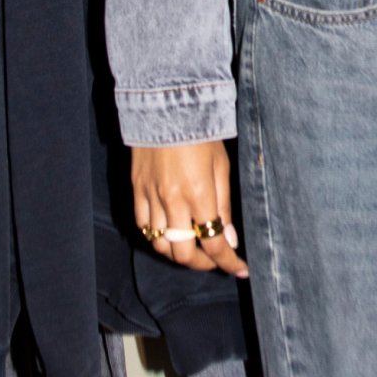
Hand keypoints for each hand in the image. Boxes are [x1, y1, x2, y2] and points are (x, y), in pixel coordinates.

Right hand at [132, 140, 248, 279]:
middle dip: (202, 264)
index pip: (214, 244)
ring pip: (160, 244)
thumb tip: (229, 239)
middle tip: (214, 259)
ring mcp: (151, 196)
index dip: (228, 263)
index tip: (240, 270)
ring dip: (178, 254)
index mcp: (199, 194)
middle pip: (183, 254)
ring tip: (192, 248)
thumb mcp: (222, 167)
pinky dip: (156, 237)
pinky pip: (143, 226)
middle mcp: (173, 201)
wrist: (166, 105)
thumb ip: (224, 206)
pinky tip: (169, 234)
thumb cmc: (200, 133)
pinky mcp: (136, 190)